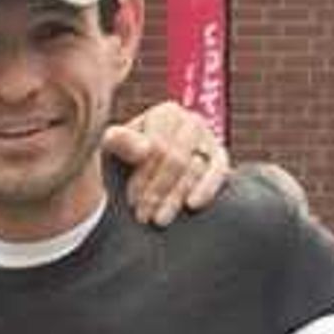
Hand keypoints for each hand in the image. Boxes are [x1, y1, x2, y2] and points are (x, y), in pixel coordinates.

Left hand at [105, 102, 229, 224]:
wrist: (143, 172)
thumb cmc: (125, 159)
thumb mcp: (113, 148)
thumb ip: (120, 142)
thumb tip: (144, 150)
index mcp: (166, 113)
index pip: (157, 147)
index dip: (143, 177)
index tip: (131, 201)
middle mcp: (191, 121)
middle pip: (177, 159)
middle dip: (158, 190)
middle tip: (143, 217)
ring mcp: (209, 140)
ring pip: (195, 169)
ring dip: (175, 197)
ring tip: (159, 220)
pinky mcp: (221, 159)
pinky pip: (219, 172)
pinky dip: (207, 189)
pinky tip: (192, 205)